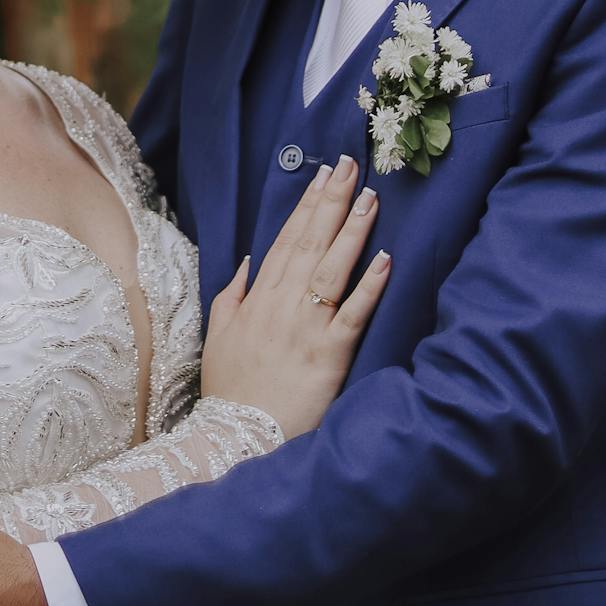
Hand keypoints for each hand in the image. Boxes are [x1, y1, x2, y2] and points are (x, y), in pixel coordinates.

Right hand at [200, 157, 389, 437]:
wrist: (236, 438)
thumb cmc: (230, 391)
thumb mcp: (219, 336)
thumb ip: (233, 294)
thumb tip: (249, 261)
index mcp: (258, 297)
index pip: (287, 239)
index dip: (307, 205)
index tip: (323, 174)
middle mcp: (283, 305)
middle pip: (311, 243)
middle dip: (332, 202)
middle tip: (351, 166)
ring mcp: (307, 328)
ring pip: (332, 268)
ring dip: (352, 231)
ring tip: (370, 198)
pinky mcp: (330, 355)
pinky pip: (353, 314)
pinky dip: (369, 285)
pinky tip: (385, 259)